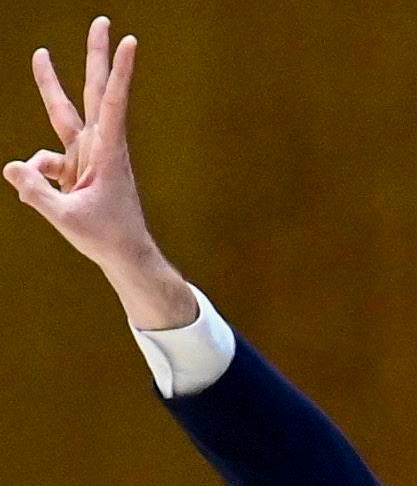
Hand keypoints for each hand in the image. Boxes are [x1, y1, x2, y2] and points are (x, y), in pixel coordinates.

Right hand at [5, 18, 194, 327]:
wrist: (124, 257)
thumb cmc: (106, 238)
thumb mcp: (66, 218)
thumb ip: (37, 192)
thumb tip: (12, 166)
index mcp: (107, 152)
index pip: (112, 103)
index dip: (118, 72)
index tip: (129, 41)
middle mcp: (98, 146)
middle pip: (92, 92)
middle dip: (95, 56)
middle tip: (103, 21)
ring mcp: (86, 155)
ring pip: (61, 114)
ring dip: (48, 84)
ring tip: (39, 52)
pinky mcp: (76, 168)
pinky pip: (44, 161)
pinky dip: (36, 177)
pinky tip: (41, 196)